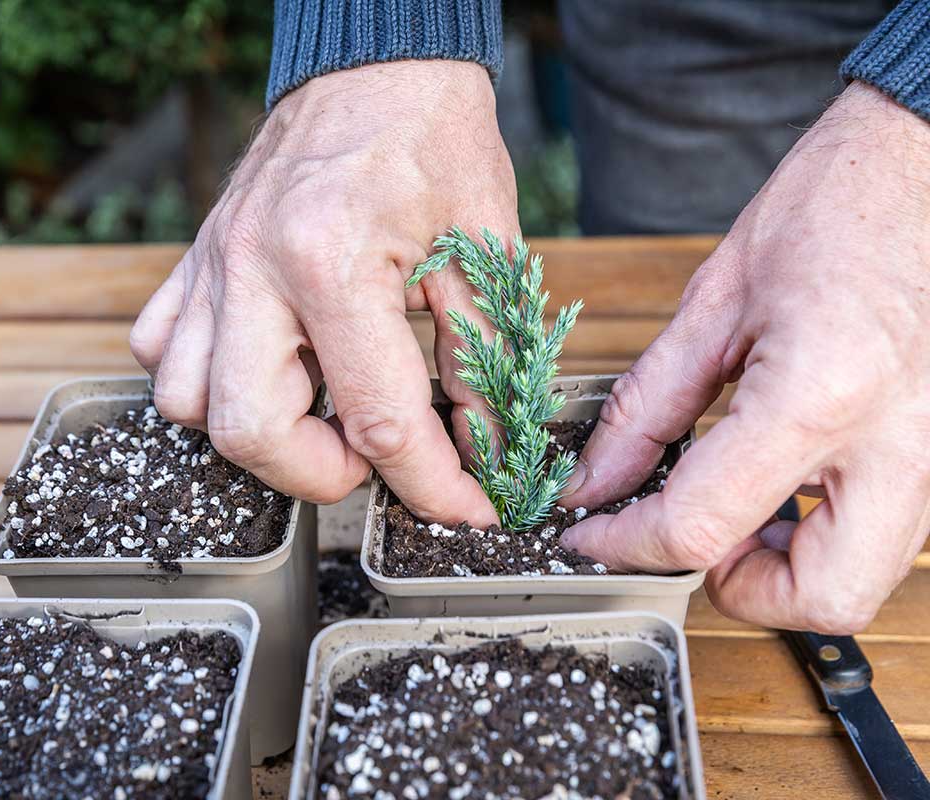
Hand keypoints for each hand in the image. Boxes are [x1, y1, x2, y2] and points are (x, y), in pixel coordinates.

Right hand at [129, 60, 513, 524]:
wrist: (373, 60)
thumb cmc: (432, 137)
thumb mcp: (484, 246)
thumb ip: (482, 359)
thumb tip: (488, 453)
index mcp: (334, 260)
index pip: (379, 420)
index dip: (432, 486)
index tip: (466, 510)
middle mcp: (254, 268)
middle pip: (250, 432)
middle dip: (320, 474)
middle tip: (370, 455)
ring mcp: (213, 265)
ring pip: (185, 403)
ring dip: (256, 429)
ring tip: (316, 404)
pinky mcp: (195, 259)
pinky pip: (158, 349)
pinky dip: (203, 379)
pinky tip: (263, 362)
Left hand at [560, 82, 929, 633]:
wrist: (928, 160)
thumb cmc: (830, 208)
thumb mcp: (714, 303)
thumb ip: (645, 407)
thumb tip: (595, 483)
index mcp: (819, 396)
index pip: (702, 526)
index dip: (627, 544)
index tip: (592, 535)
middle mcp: (898, 442)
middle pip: (821, 596)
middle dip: (742, 590)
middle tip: (692, 539)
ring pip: (864, 576)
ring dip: (789, 566)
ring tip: (738, 501)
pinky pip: (887, 530)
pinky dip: (827, 529)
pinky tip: (787, 474)